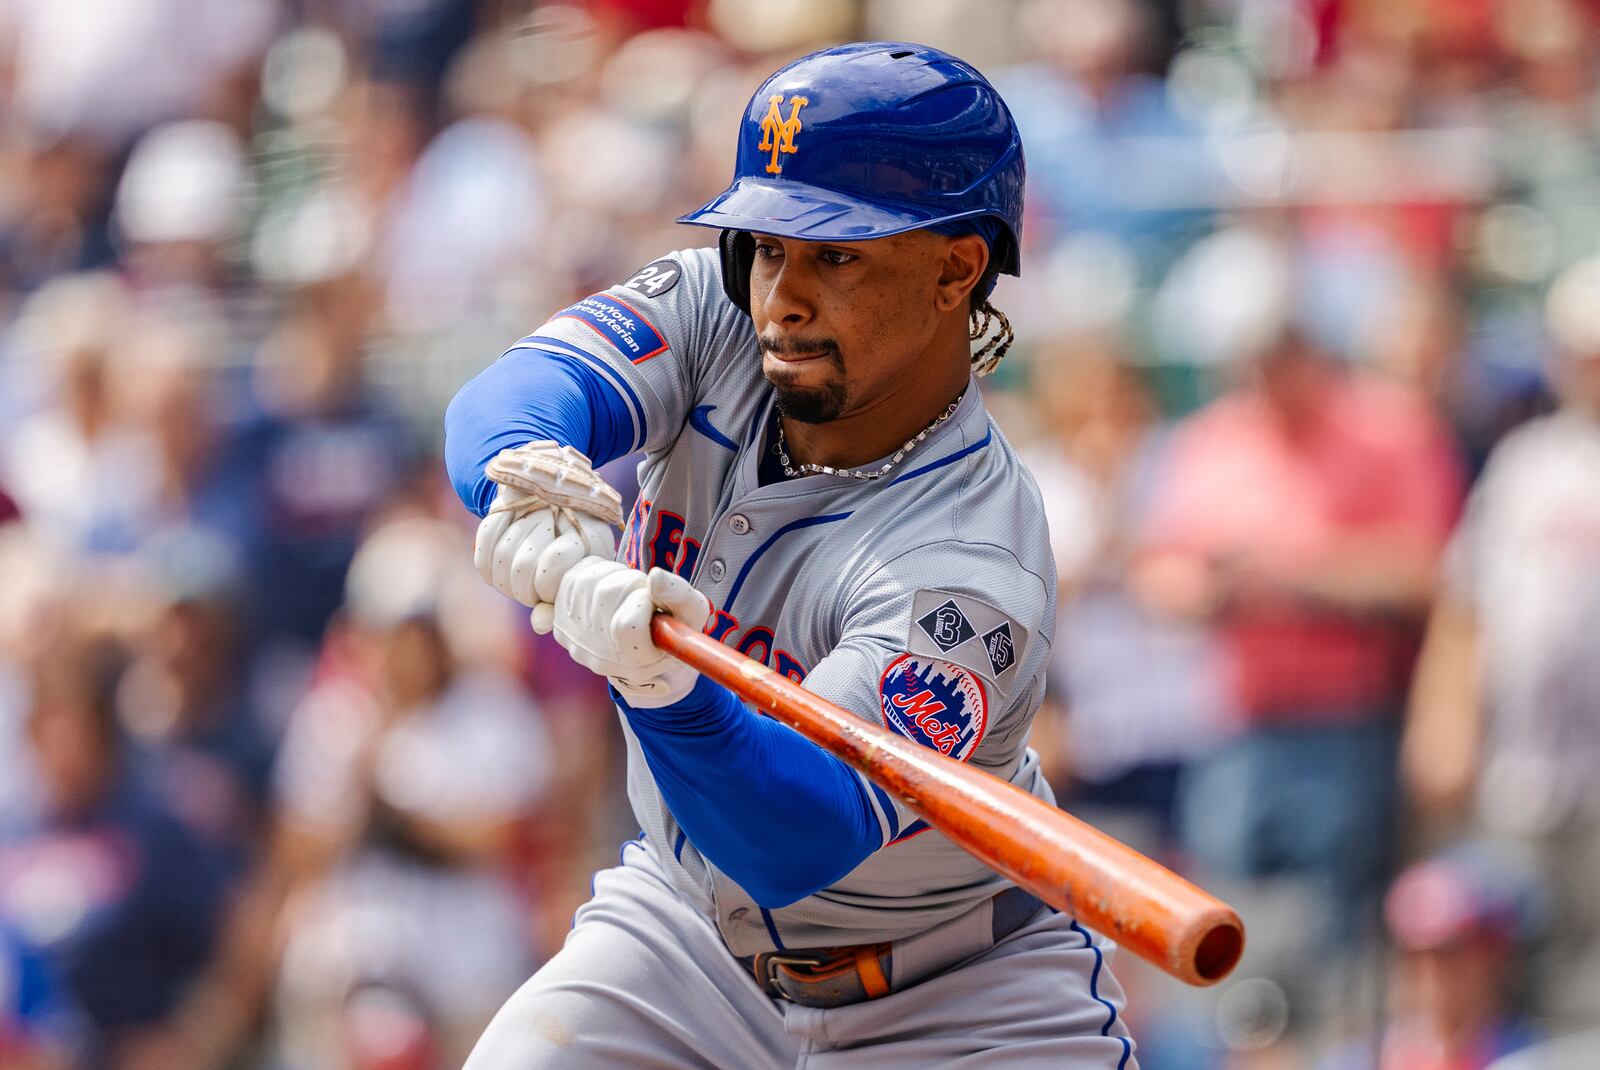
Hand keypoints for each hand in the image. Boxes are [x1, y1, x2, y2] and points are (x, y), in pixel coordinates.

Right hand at [474, 484, 616, 631]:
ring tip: (518, 574)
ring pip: (502, 555)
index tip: (548, 592)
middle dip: (522, 587)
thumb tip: (540, 625)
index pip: (553, 566)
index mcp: (591, 536)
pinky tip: (498, 560)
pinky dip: (487, 554)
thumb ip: (558, 603)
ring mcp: (535, 503)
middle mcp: (562, 513)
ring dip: (504, 574)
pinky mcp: (509, 499)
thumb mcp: (574, 581)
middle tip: (530, 587)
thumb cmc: (574, 558)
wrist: (562, 507)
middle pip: (523, 565)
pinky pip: (486, 535)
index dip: (545, 588)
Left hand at [553, 560, 710, 707]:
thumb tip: (655, 576)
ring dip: (611, 575)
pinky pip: (570, 580)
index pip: (627, 625)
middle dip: (629, 582)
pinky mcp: (561, 626)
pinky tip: (607, 587)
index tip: (653, 604)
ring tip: (626, 590)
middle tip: (641, 593)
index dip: (644, 602)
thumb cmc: (673, 630)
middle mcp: (600, 657)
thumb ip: (680, 596)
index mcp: (636, 662)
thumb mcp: (693, 614)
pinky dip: (591, 574)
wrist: (644, 657)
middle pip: (606, 594)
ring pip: (586, 582)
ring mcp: (577, 642)